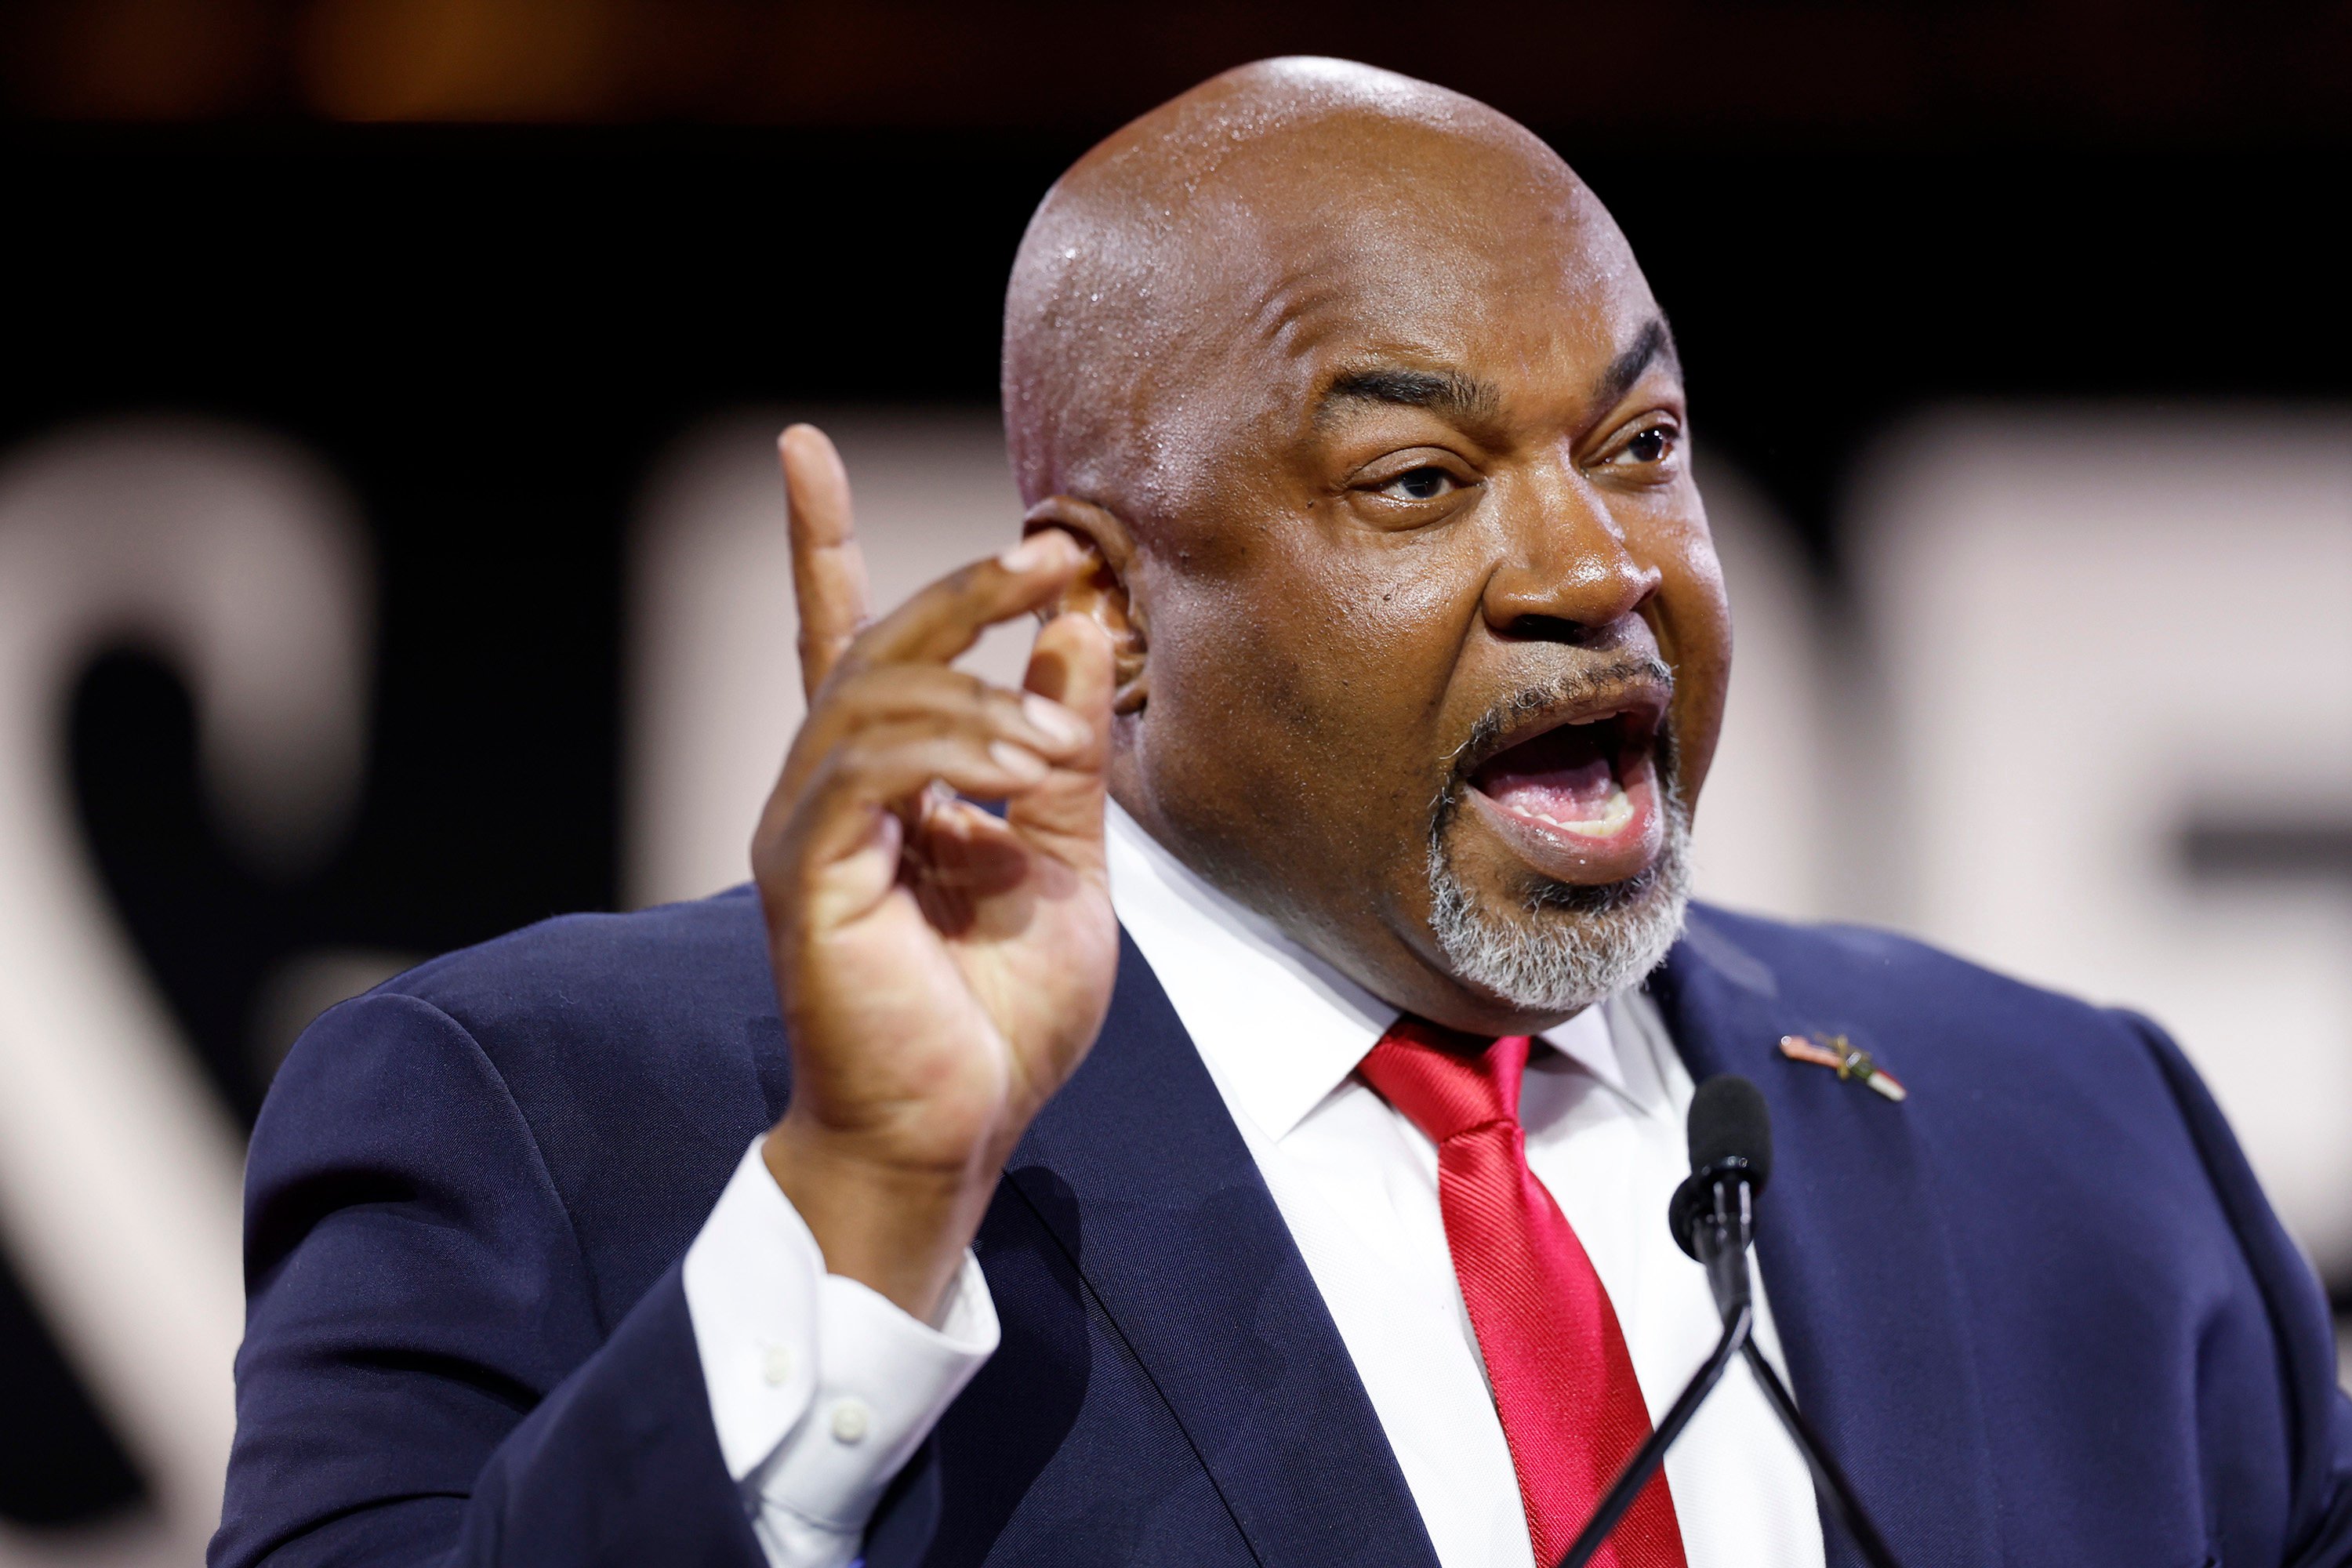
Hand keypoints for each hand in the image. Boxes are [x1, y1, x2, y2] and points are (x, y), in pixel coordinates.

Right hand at [753, 424, 1116, 1320]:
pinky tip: (1023, 770)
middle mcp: (826, 794)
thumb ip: (1066, 749)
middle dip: (962, 588)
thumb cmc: (996, 1018)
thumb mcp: (1067, 862)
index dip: (820, 544)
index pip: (844, 640)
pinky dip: (953, 748)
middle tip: (1050, 553)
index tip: (803, 451)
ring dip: (979, 691)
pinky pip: (867, 768)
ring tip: (1058, 740)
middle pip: (872, 644)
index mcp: (881, 788)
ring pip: (871, 695)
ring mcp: (807, 831)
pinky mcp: (808, 875)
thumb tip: (1080, 629)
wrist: (952, 1135)